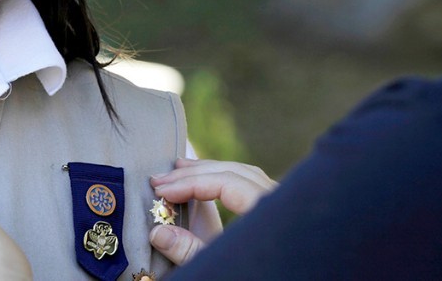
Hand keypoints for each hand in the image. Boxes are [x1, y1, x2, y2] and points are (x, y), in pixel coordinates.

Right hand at [148, 158, 276, 265]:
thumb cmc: (260, 278)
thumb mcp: (222, 271)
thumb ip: (190, 252)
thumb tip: (158, 232)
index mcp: (269, 214)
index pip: (226, 183)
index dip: (191, 184)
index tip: (162, 192)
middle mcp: (280, 204)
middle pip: (235, 173)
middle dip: (194, 173)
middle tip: (160, 180)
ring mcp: (283, 207)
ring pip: (245, 174)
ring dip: (210, 170)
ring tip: (179, 171)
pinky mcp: (279, 213)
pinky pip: (252, 183)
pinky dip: (226, 178)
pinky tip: (207, 182)